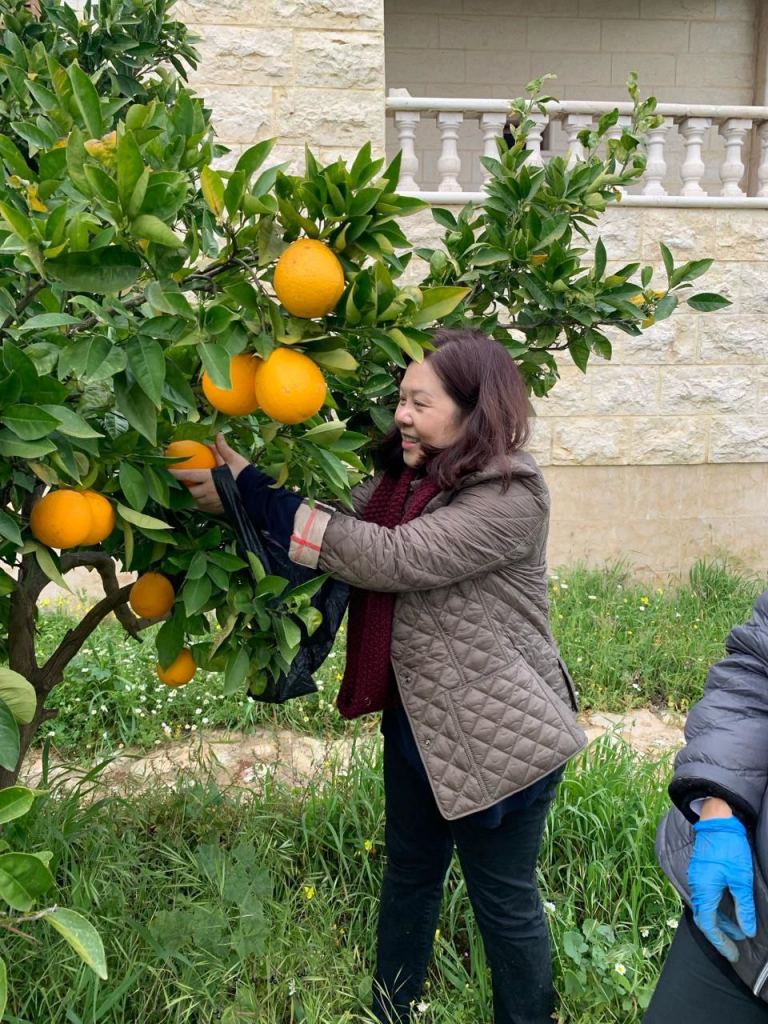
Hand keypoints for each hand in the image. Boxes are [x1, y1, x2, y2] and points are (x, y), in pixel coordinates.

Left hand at [169, 433, 250, 514]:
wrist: (255, 493)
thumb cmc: (244, 475)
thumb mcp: (234, 459)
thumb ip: (223, 448)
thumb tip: (218, 435)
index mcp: (209, 477)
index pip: (187, 475)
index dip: (175, 473)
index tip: (166, 470)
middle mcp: (208, 491)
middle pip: (188, 491)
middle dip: (180, 488)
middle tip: (176, 483)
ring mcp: (211, 502)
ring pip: (194, 501)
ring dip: (189, 497)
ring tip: (185, 492)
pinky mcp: (216, 509)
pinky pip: (203, 507)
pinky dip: (199, 504)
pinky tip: (198, 501)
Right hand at [689, 812, 756, 961]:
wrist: (717, 821)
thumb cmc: (729, 848)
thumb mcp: (741, 879)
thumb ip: (744, 907)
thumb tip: (747, 930)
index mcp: (704, 890)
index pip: (709, 924)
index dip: (721, 942)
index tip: (733, 954)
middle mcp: (696, 886)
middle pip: (704, 918)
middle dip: (719, 936)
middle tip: (734, 948)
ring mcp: (696, 879)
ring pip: (705, 908)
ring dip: (720, 922)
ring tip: (737, 931)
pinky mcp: (700, 873)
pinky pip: (705, 897)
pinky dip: (717, 909)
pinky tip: (730, 910)